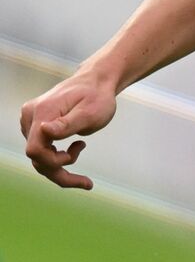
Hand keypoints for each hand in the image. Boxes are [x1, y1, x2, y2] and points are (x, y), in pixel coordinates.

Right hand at [19, 70, 118, 189]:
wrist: (97, 81)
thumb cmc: (98, 96)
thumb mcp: (91, 112)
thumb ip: (68, 124)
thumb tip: (44, 131)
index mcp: (43, 112)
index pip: (35, 150)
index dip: (53, 163)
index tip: (77, 159)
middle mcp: (30, 116)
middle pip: (36, 157)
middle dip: (59, 170)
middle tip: (86, 180)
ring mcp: (30, 121)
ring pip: (38, 156)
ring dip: (59, 162)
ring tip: (81, 147)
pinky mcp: (35, 125)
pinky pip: (41, 149)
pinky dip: (57, 156)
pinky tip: (77, 147)